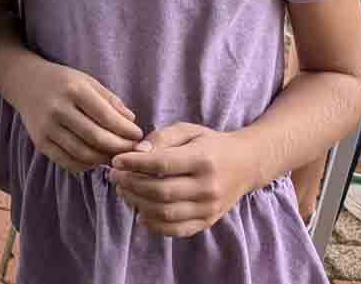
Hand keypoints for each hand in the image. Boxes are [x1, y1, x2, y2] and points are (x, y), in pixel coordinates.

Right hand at [9, 57, 142, 172]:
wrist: (25, 82)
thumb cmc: (63, 81)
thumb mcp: (87, 81)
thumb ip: (111, 101)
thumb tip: (132, 122)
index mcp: (74, 90)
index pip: (107, 117)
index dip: (126, 130)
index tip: (138, 135)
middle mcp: (58, 109)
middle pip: (97, 138)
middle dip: (119, 148)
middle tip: (131, 150)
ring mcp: (47, 127)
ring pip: (83, 153)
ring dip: (104, 159)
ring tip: (115, 156)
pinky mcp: (40, 142)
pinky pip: (67, 162)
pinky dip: (86, 165)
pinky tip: (95, 159)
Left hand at [109, 123, 254, 236]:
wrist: (246, 164)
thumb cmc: (211, 144)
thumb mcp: (188, 130)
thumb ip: (162, 138)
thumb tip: (137, 151)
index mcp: (202, 160)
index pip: (162, 164)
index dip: (134, 163)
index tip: (115, 160)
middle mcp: (207, 187)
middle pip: (160, 192)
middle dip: (131, 184)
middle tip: (114, 176)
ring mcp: (209, 208)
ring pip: (166, 213)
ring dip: (137, 203)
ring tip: (123, 191)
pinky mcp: (208, 221)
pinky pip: (178, 229)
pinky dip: (155, 225)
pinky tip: (140, 213)